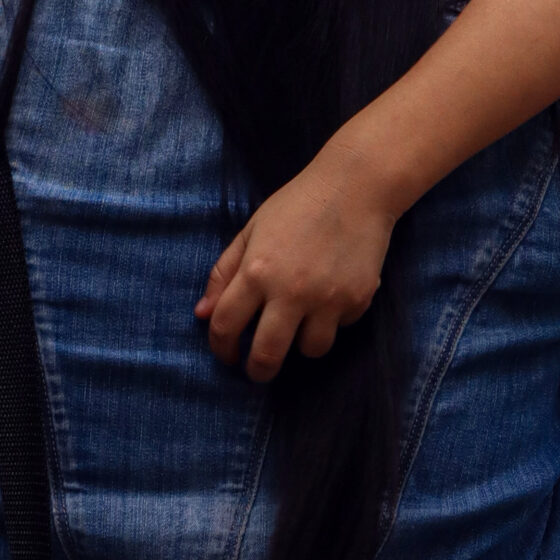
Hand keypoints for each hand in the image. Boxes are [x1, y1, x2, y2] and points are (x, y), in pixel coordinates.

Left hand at [195, 145, 396, 381]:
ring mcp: (326, 299)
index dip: (221, 348)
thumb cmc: (296, 205)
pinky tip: (331, 296)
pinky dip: (332, 321)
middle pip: (266, 355)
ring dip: (300, 344)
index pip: (226, 325)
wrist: (354, 188)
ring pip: (309, 351)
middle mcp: (290, 291)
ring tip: (300, 325)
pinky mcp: (357, 302)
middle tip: (257, 370)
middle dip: (257, 371)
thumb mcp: (252, 231)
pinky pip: (339, 329)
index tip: (227, 354)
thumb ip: (224, 273)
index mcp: (257, 271)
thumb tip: (201, 314)